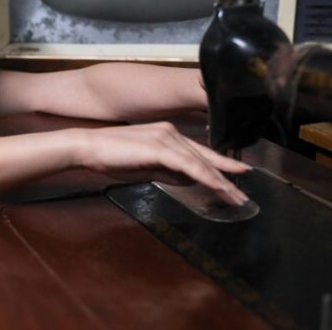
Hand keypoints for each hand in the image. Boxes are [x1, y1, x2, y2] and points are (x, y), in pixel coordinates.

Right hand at [72, 122, 249, 205]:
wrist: (89, 147)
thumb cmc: (112, 157)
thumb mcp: (146, 168)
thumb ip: (169, 173)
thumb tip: (190, 182)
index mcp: (168, 135)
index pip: (200, 153)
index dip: (220, 165)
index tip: (237, 176)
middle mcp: (172, 133)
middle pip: (206, 158)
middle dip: (226, 178)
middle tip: (242, 195)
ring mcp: (167, 138)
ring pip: (201, 163)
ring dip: (220, 182)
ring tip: (235, 198)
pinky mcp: (160, 147)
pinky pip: (190, 165)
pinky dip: (206, 177)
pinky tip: (218, 187)